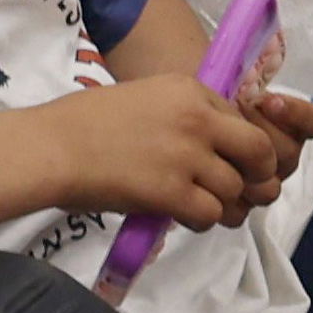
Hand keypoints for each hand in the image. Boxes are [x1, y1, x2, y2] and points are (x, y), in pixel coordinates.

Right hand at [65, 73, 312, 231]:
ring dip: (225, 205)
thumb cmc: (86, 123)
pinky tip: (182, 217)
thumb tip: (212, 146)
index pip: (244, 120)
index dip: (242, 146)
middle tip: (243, 191)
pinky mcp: (172, 192)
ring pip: (236, 190)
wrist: (53, 147)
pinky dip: (202, 222)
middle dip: (258, 175)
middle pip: (260, 152)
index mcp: (190, 90)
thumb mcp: (144, 98)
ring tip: (204, 208)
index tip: (231, 161)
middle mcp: (198, 119)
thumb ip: (183, 115)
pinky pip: (210, 214)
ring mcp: (187, 156)